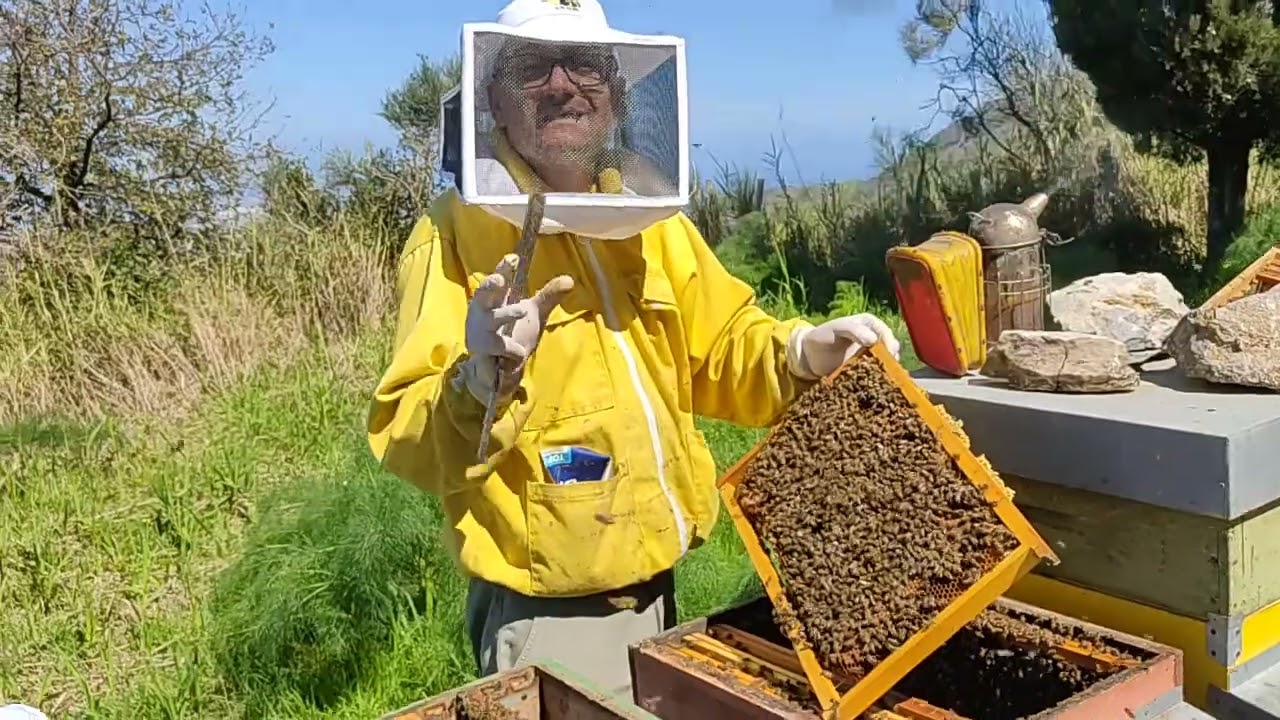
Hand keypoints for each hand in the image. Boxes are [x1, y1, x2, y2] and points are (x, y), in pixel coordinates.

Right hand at [460, 254, 573, 402]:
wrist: (499, 370)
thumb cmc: (513, 333)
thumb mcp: (534, 313)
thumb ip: (548, 296)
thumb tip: (570, 279)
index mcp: (497, 298)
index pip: (500, 278)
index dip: (504, 268)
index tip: (513, 258)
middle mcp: (484, 310)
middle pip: (484, 293)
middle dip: (490, 285)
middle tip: (501, 279)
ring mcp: (480, 330)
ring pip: (490, 318)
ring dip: (505, 313)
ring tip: (524, 309)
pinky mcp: (481, 349)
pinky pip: (495, 346)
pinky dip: (510, 348)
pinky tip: (520, 352)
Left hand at [790, 313, 899, 378]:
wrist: (809, 356)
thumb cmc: (821, 337)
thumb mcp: (836, 329)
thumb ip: (853, 330)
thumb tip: (874, 340)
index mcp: (870, 324)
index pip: (886, 333)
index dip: (889, 344)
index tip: (889, 355)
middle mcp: (875, 339)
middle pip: (891, 350)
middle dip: (892, 361)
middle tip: (890, 372)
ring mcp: (872, 356)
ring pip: (888, 364)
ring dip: (889, 373)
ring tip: (886, 382)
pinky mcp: (867, 371)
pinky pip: (878, 376)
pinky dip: (881, 381)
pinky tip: (880, 389)